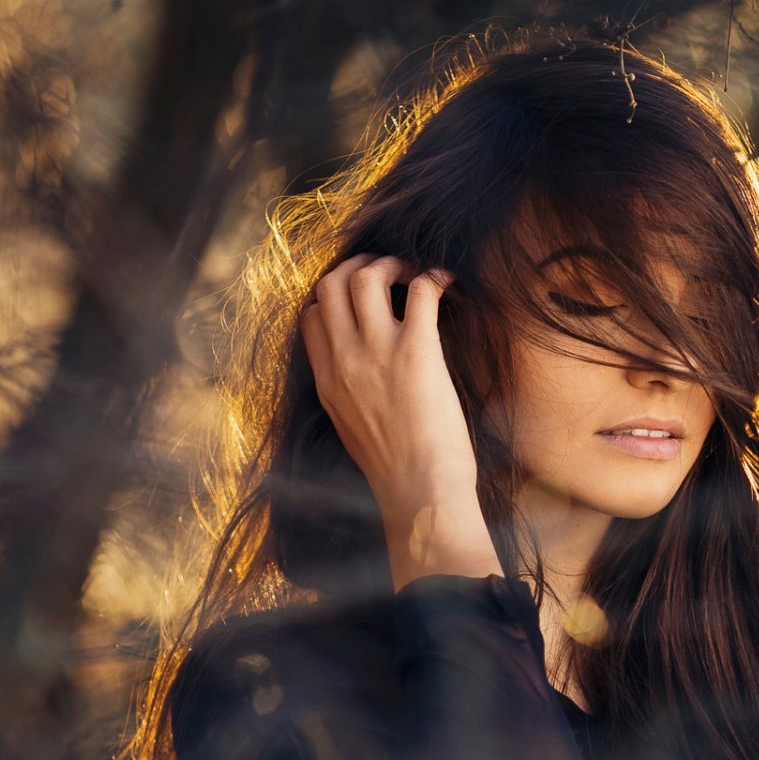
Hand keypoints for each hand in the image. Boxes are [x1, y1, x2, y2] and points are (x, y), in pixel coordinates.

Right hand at [299, 254, 500, 585]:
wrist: (419, 495)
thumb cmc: (396, 472)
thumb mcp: (351, 430)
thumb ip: (348, 394)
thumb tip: (363, 377)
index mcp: (326, 381)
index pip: (313, 315)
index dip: (336, 296)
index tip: (363, 298)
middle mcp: (344, 361)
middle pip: (332, 284)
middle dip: (360, 266)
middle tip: (390, 273)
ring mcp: (377, 354)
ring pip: (366, 276)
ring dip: (393, 264)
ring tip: (415, 273)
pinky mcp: (416, 352)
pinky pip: (419, 290)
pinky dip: (433, 276)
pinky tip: (446, 282)